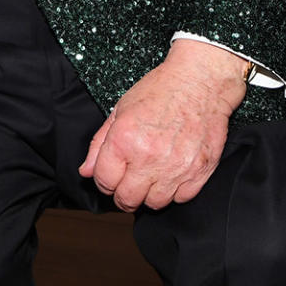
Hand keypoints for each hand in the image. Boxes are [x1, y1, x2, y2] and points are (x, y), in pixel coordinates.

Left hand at [78, 39, 247, 211]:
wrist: (199, 81)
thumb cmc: (160, 90)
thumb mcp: (120, 109)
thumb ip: (99, 143)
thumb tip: (86, 171)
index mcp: (124, 139)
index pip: (104, 181)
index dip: (104, 180)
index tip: (110, 175)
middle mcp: (148, 157)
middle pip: (127, 199)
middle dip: (123, 193)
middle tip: (128, 180)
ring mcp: (175, 167)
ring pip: (155, 204)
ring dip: (149, 193)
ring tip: (151, 173)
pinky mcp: (199, 172)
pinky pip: (181, 198)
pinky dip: (174, 190)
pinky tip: (171, 171)